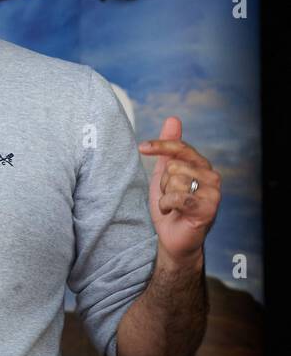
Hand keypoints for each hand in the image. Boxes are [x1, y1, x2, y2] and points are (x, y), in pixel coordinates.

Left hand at [138, 116, 219, 268]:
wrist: (173, 237)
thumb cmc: (170, 205)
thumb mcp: (164, 173)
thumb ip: (168, 149)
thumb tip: (173, 118)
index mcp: (201, 166)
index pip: (180, 147)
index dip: (160, 145)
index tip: (142, 147)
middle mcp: (211, 177)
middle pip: (173, 166)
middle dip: (163, 183)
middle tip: (169, 196)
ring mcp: (213, 193)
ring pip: (175, 180)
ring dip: (165, 195)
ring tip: (172, 205)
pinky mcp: (208, 209)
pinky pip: (178, 197)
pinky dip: (167, 205)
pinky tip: (172, 212)